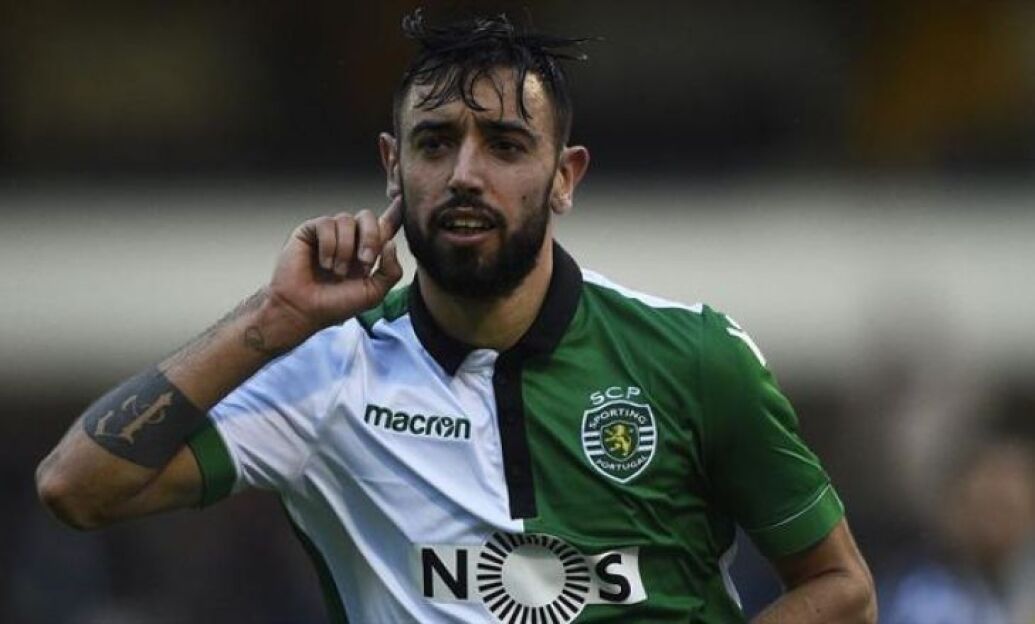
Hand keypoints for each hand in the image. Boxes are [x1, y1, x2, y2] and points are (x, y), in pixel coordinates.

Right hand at [265, 197, 403, 340]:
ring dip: (346, 249)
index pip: (385, 224)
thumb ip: (391, 270)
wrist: (303, 310)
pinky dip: (328, 246)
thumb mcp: (373, 293)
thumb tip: (391, 243)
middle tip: (364, 262)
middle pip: (368, 217)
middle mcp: (350, 238)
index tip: (402, 198)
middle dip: (370, 239)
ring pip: (347, 219)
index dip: (395, 210)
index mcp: (367, 250)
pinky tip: (324, 263)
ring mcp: (330, 233)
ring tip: (338, 271)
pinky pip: (326, 224)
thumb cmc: (335, 304)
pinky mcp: (310, 231)